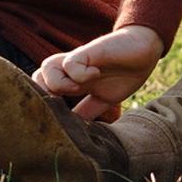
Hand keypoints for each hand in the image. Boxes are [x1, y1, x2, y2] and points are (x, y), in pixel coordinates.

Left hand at [32, 25, 164, 120]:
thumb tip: (76, 131)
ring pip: (46, 68)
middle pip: (37, 78)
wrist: (145, 50)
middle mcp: (70, 71)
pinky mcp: (89, 51)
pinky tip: (96, 75)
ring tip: (79, 89)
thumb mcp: (104, 99)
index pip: (43, 90)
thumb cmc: (124, 73)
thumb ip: (88, 111)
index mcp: (72, 82)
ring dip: (59, 84)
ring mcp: (79, 60)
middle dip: (44, 95)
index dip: (43, 104)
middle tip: (64, 106)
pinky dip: (79, 74)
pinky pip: (71, 63)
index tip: (58, 121)